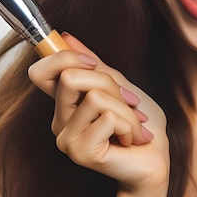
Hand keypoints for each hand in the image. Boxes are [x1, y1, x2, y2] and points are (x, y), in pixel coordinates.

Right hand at [27, 33, 168, 196]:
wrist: (156, 159)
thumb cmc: (141, 125)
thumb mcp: (120, 86)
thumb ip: (94, 65)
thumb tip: (66, 37)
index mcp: (65, 104)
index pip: (40, 72)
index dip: (64, 58)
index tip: (94, 64)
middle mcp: (59, 121)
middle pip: (70, 76)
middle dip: (110, 84)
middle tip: (129, 104)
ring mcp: (66, 138)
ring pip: (95, 97)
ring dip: (126, 109)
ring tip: (134, 127)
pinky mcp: (80, 152)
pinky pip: (108, 118)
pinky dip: (130, 125)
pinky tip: (131, 140)